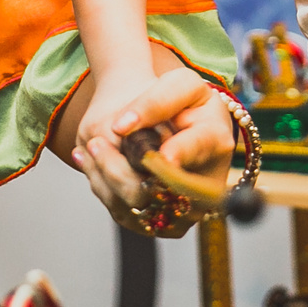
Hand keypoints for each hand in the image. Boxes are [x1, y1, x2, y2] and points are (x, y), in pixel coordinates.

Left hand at [72, 67, 229, 227]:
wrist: (176, 123)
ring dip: (105, 177)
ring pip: (137, 206)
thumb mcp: (180, 83)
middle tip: (94, 141)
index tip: (150, 148)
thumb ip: (159, 98)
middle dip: (120, 169)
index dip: (176, 153)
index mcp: (216, 141)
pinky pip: (125, 213)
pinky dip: (103, 187)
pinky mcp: (162, 223)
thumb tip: (123, 127)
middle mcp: (208, 185)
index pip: (196, 150)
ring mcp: (186, 210)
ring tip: (91, 146)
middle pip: (160, 190)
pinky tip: (92, 162)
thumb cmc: (180, 101)